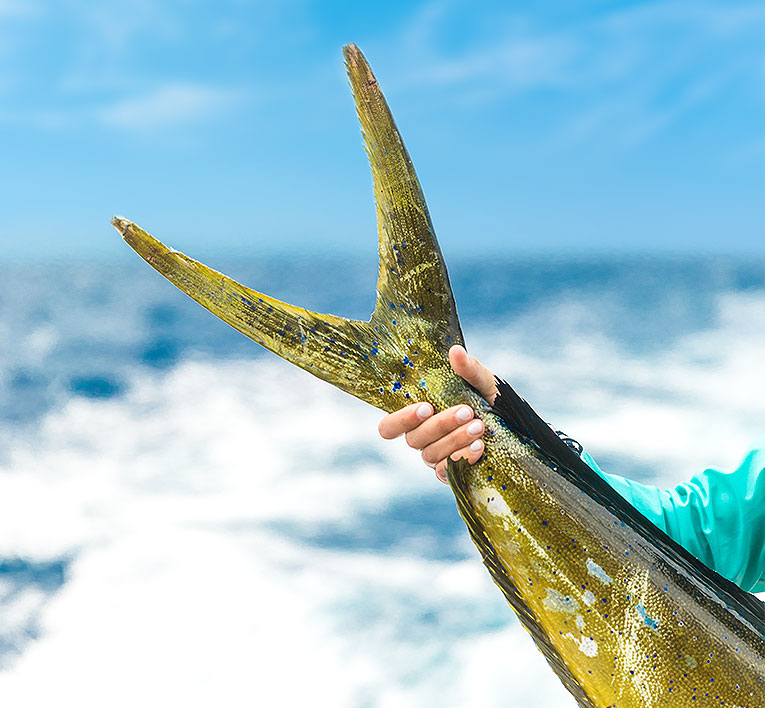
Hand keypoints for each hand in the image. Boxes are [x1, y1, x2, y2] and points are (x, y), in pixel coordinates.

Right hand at [377, 345, 497, 483]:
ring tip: (479, 427)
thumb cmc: (492, 402)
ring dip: (454, 440)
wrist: (519, 428)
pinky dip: (462, 458)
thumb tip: (455, 351)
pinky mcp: (452, 474)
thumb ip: (468, 369)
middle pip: (413, 439)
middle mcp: (422, 438)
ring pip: (431, 455)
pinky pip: (447, 472)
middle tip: (466, 412)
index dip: (401, 420)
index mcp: (419, 415)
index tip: (425, 407)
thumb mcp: (484, 382)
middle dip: (440, 425)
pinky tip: (480, 447)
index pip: (389, 427)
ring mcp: (436, 457)